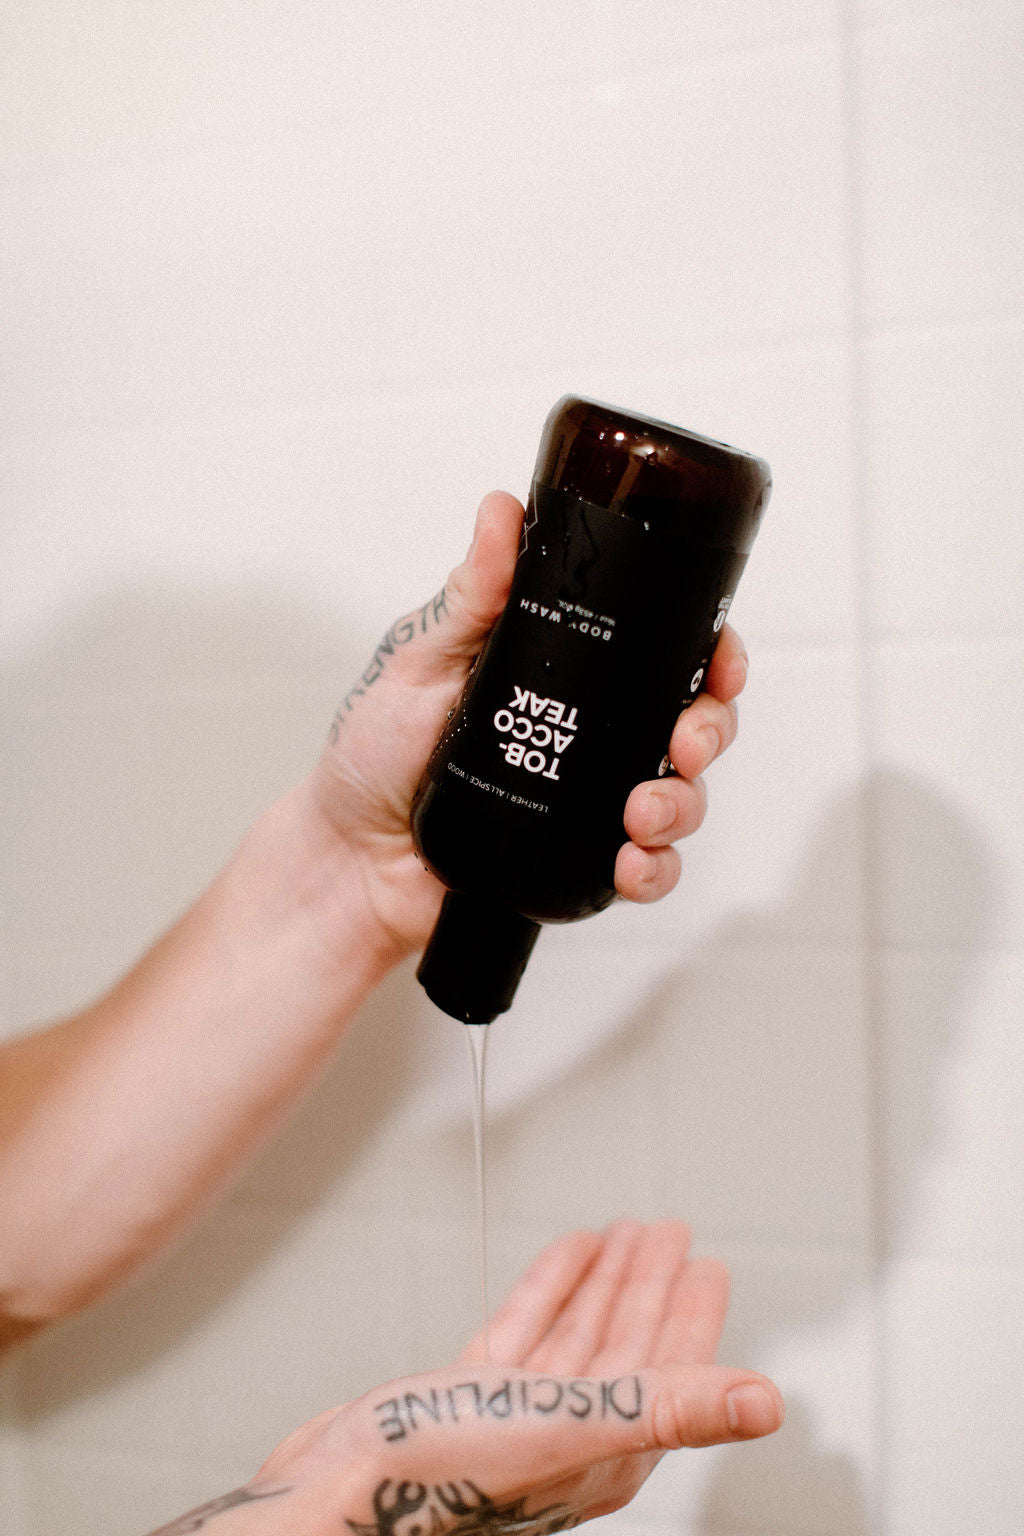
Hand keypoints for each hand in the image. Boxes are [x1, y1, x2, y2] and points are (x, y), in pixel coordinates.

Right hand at [148, 1222, 782, 1534]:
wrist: (337, 1493)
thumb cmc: (444, 1478)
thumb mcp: (574, 1426)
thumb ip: (672, 1406)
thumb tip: (767, 1402)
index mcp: (606, 1450)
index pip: (668, 1371)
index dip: (691, 1315)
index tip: (709, 1266)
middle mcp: (565, 1435)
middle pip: (624, 1346)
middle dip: (648, 1285)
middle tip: (668, 1232)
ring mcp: (512, 1416)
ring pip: (573, 1336)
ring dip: (601, 1281)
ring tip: (621, 1233)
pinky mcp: (462, 1399)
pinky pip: (519, 1332)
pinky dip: (545, 1288)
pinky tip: (561, 1256)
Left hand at [302, 493, 749, 959]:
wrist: (349, 853)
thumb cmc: (375, 751)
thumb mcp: (420, 659)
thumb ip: (471, 595)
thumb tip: (503, 509)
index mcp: (568, 670)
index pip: (663, 651)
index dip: (712, 654)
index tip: (720, 666)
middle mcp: (592, 732)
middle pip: (692, 721)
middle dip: (709, 731)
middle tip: (683, 746)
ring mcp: (591, 799)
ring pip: (682, 797)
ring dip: (683, 805)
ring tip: (641, 813)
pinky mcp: (581, 861)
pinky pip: (649, 869)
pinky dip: (655, 870)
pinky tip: (629, 865)